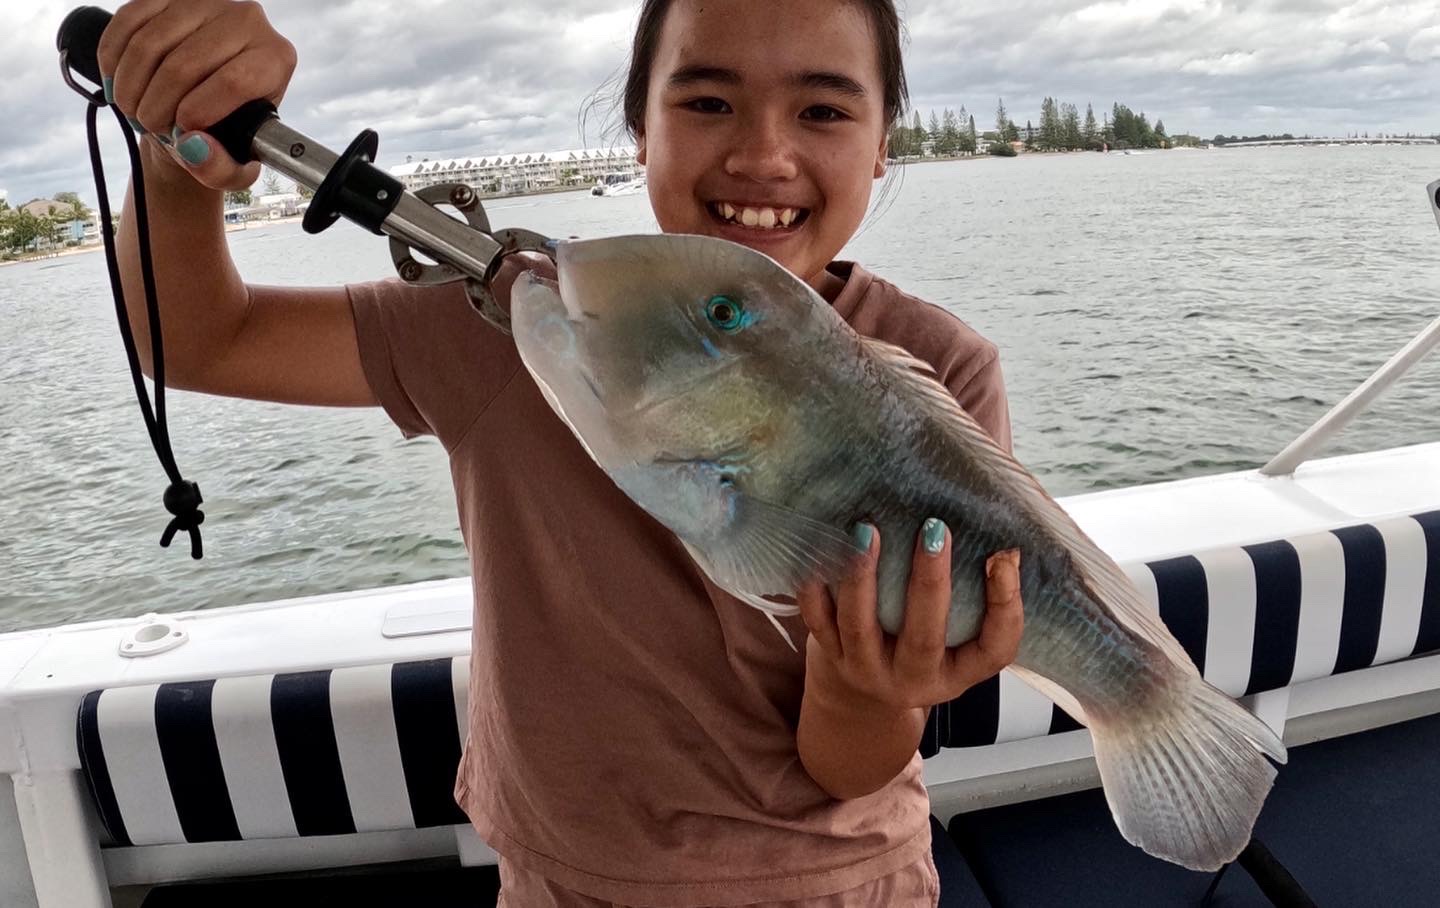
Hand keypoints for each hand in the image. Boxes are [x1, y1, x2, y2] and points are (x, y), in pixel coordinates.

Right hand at [97, 0, 296, 189]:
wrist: (199, 107)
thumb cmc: (224, 136)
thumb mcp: (233, 168)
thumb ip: (221, 170)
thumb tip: (193, 148)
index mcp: (275, 58)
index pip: (236, 81)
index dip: (201, 111)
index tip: (182, 131)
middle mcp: (246, 20)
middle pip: (186, 65)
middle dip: (157, 106)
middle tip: (152, 126)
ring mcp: (204, 2)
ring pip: (150, 44)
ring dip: (131, 87)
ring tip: (135, 110)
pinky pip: (127, 22)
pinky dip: (113, 60)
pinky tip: (118, 84)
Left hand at [797, 521, 1023, 711]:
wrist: (866, 694)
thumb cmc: (926, 645)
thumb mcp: (962, 636)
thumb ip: (980, 596)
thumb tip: (1005, 545)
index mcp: (959, 673)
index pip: (995, 649)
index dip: (1005, 606)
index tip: (1003, 557)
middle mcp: (915, 680)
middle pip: (923, 638)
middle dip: (928, 581)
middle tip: (935, 529)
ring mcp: (868, 672)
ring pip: (860, 628)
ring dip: (863, 578)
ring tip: (869, 531)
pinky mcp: (832, 657)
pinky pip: (818, 623)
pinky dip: (815, 591)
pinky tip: (821, 554)